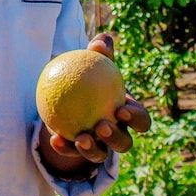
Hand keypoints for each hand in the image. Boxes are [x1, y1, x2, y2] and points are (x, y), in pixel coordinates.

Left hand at [47, 33, 151, 164]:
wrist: (69, 92)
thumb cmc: (89, 74)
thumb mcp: (94, 62)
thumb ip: (99, 52)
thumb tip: (101, 41)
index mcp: (128, 114)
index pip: (141, 120)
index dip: (136, 119)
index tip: (122, 109)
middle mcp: (118, 133)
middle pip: (124, 143)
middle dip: (116, 138)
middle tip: (101, 126)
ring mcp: (99, 146)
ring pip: (101, 155)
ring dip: (92, 150)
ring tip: (81, 138)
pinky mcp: (78, 151)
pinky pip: (72, 152)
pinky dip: (64, 147)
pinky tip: (55, 139)